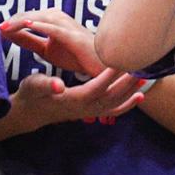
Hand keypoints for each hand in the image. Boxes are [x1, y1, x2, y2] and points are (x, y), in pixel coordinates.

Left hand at [0, 10, 104, 75]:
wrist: (100, 66)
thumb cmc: (75, 55)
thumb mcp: (46, 49)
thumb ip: (28, 41)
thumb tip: (7, 34)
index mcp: (52, 19)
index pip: (26, 17)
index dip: (11, 23)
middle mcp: (59, 18)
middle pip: (31, 15)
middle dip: (13, 21)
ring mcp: (67, 26)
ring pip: (40, 18)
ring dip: (22, 21)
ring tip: (6, 27)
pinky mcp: (74, 36)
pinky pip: (55, 28)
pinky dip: (41, 25)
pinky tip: (28, 25)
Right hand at [7, 70, 143, 129]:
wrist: (29, 113)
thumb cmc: (31, 94)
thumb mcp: (33, 85)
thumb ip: (45, 84)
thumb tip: (57, 85)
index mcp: (72, 100)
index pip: (96, 87)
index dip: (109, 76)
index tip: (121, 62)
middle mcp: (83, 108)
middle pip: (110, 96)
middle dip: (126, 82)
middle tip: (141, 67)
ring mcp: (88, 112)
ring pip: (115, 104)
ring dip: (130, 92)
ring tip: (145, 78)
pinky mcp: (90, 112)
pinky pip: (113, 111)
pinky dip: (127, 105)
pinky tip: (139, 96)